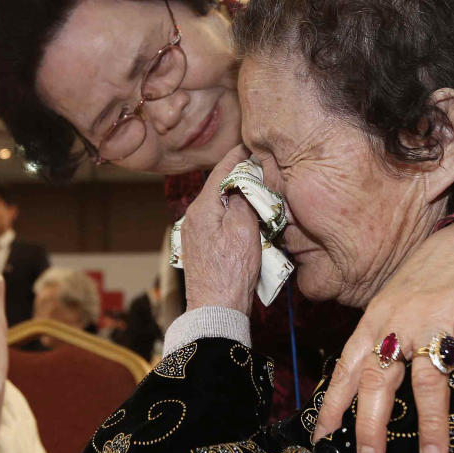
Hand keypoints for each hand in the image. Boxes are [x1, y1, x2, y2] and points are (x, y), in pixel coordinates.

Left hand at [182, 146, 259, 314]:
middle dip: (239, 174)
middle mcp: (193, 216)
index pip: (222, 169)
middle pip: (219, 185)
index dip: (239, 154)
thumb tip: (242, 181)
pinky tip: (248, 217)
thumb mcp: (244, 228)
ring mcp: (195, 232)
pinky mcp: (201, 247)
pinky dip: (233, 213)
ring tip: (257, 188)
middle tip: (260, 165)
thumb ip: (242, 199)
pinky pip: (218, 220)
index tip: (252, 143)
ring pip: (219, 203)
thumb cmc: (232, 271)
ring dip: (237, 195)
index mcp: (202, 207)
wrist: (217, 309)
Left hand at [313, 218, 453, 452]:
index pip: (347, 367)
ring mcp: (436, 318)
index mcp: (375, 320)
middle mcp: (399, 321)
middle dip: (371, 423)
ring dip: (431, 423)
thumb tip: (361, 386)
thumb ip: (379, 339)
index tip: (320, 436)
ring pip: (427, 378)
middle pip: (379, 377)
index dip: (332, 402)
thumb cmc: (429, 277)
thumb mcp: (391, 303)